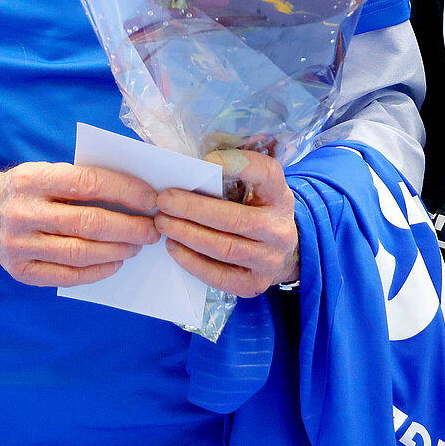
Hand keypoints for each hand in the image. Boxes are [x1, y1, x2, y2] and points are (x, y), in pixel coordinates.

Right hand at [0, 164, 160, 287]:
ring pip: (79, 252)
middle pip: (87, 222)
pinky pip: (65, 275)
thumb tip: (137, 192)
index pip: (88, 183)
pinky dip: (96, 271)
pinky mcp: (19, 271)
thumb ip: (81, 179)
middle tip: (152, 230)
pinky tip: (114, 263)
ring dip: (116, 250)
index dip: (125, 191)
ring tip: (137, 246)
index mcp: (32, 179)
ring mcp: (18, 244)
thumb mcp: (45, 173)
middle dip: (128, 227)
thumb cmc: (27, 190)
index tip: (151, 198)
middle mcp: (22, 212)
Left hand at [155, 150, 299, 296]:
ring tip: (163, 223)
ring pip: (224, 248)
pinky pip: (219, 276)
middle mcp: (280, 229)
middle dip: (194, 208)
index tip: (208, 160)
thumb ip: (233, 176)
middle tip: (164, 200)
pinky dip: (192, 261)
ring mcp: (270, 260)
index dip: (239, 164)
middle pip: (235, 219)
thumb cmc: (257, 212)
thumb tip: (192, 166)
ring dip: (188, 234)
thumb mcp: (257, 190)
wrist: (281, 254)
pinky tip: (174, 247)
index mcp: (280, 196)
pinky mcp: (254, 284)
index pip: (267, 174)